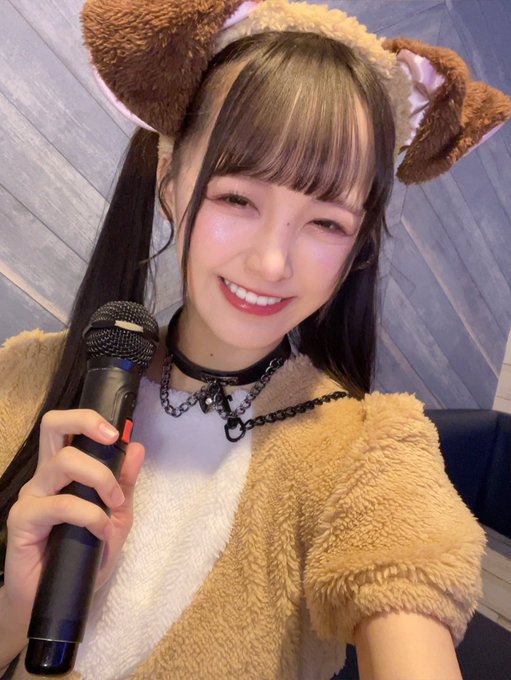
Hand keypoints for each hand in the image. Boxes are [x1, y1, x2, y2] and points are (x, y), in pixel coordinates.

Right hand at [3, 409, 143, 627]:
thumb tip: (137, 447)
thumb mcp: (116, 516)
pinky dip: (89, 514)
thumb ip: (125, 483)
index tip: (118, 432)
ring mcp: (32, 496)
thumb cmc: (84, 556)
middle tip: (112, 440)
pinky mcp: (23, 520)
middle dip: (86, 422)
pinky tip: (100, 530)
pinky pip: (60, 504)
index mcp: (64, 471)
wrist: (58, 600)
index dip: (89, 419)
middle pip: (52, 426)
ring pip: (62, 462)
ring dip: (99, 478)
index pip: (67, 427)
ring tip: (113, 503)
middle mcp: (45, 476)